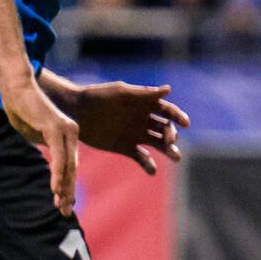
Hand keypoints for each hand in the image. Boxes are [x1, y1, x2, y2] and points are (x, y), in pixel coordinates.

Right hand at [3, 76, 81, 214]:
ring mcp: (66, 130)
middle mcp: (71, 133)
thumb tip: (46, 157)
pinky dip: (58, 174)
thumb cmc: (22, 108)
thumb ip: (43, 145)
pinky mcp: (56, 128)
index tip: (63, 203)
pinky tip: (56, 190)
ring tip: (61, 205)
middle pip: (72, 168)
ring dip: (64, 187)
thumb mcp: (34, 132)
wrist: (16, 87)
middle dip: (68, 191)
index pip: (70, 165)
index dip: (67, 184)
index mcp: (67, 135)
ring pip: (68, 165)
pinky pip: (60, 157)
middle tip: (64, 211)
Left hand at [68, 81, 190, 173]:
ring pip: (159, 144)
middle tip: (170, 141)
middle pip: (166, 129)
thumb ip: (144, 93)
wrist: (75, 111)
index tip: (185, 123)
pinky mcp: (126, 148)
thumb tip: (168, 89)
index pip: (167, 111)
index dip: (178, 116)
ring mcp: (136, 135)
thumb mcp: (120, 93)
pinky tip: (152, 170)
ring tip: (176, 157)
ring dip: (169, 151)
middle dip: (172, 135)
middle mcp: (144, 120)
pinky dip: (149, 164)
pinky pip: (142, 158)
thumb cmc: (98, 97)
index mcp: (145, 105)